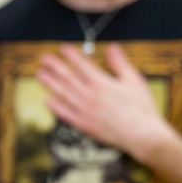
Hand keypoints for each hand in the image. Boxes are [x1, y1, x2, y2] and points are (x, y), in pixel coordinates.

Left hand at [36, 43, 174, 160]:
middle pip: (68, 78)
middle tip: (44, 58)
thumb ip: (120, 63)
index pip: (82, 65)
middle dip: (55, 66)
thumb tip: (113, 48)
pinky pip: (66, 114)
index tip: (63, 48)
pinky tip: (47, 101)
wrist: (141, 134)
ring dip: (50, 83)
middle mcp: (89, 96)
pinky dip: (55, 107)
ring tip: (40, 75)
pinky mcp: (85, 125)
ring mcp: (85, 111)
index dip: (72, 55)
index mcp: (101, 83)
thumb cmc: (141, 107)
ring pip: (63, 94)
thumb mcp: (134, 80)